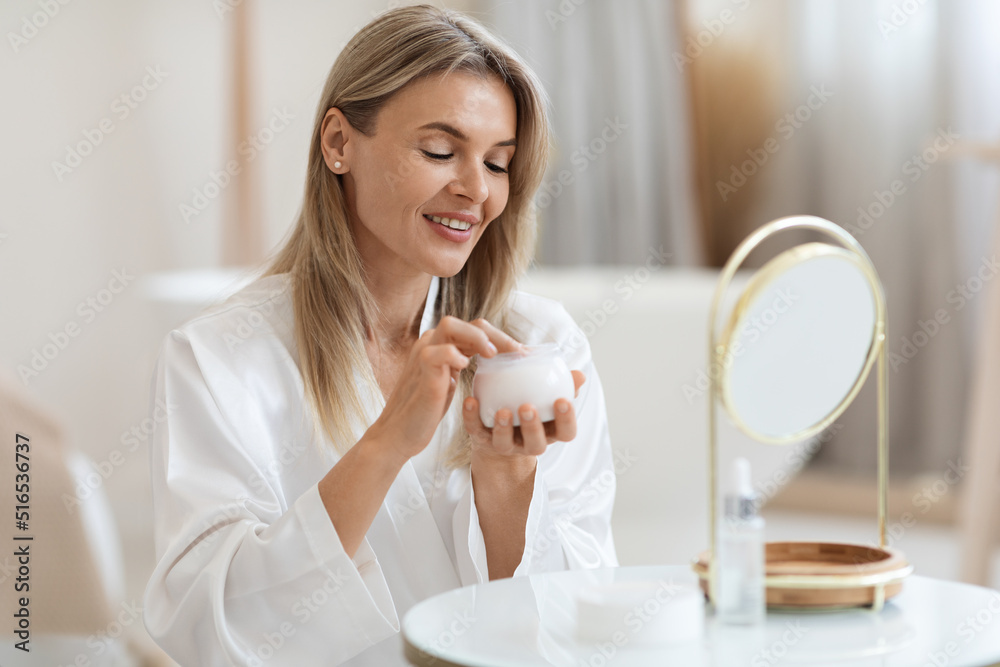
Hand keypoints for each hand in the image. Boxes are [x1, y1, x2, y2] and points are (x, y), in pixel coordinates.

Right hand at [369, 317, 521, 461]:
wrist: (399, 433)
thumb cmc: (425, 410)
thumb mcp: (447, 381)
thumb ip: (460, 364)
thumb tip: (494, 361)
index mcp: (440, 344)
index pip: (474, 328)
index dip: (501, 338)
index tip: (521, 354)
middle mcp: (431, 343)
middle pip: (468, 322)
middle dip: (497, 334)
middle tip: (517, 353)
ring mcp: (423, 354)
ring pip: (450, 326)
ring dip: (478, 337)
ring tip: (494, 355)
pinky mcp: (420, 372)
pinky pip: (436, 353)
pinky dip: (453, 355)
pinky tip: (466, 366)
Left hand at [463, 370, 585, 459]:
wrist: (499, 429)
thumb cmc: (530, 405)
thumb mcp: (547, 397)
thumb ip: (563, 385)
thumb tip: (579, 374)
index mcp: (550, 432)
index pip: (566, 432)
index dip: (566, 420)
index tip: (562, 400)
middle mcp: (529, 443)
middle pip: (536, 444)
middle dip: (533, 427)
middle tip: (528, 407)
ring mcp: (505, 445)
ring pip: (505, 443)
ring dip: (504, 428)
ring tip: (503, 411)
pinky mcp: (482, 440)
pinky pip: (476, 430)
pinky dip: (471, 417)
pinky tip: (471, 400)